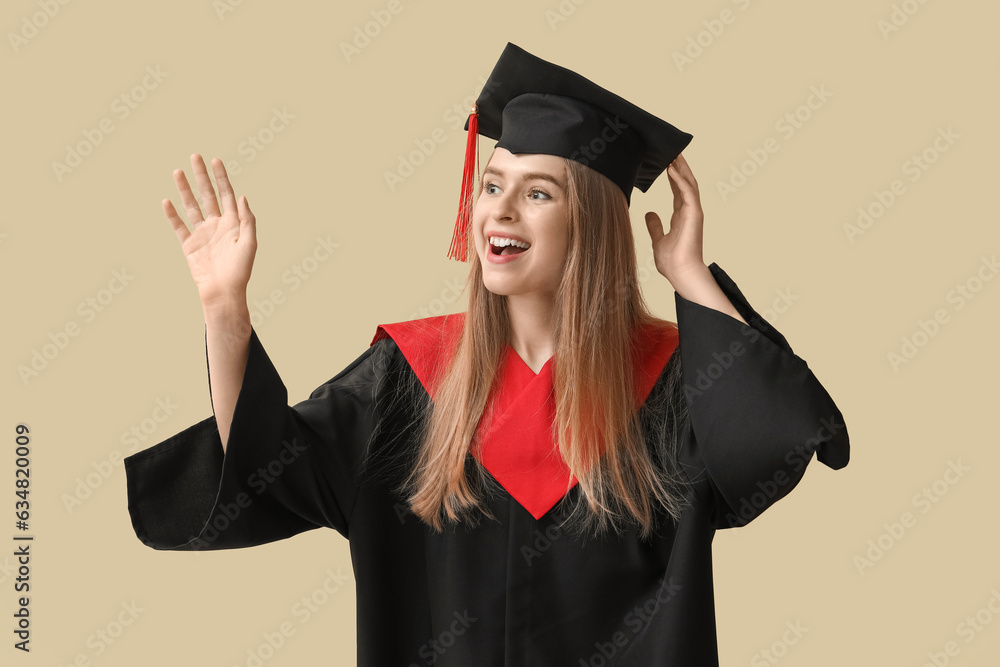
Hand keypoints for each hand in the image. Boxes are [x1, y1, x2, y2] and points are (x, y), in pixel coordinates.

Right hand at [163, 154, 256, 308]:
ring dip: (185, 189)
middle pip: (208, 195)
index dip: (221, 178)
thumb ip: (247, 220)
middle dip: (202, 176)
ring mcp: (202, 233)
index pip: (226, 194)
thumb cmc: (240, 271)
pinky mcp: (189, 244)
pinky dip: (172, 214)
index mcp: (233, 223)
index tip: (215, 160)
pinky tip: (167, 200)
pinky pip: (179, 226)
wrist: (223, 292)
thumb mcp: (250, 244)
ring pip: (192, 206)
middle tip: (195, 156)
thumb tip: (242, 196)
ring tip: (178, 171)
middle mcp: (216, 225)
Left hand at [644, 153, 706, 289]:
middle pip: (685, 182)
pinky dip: (680, 180)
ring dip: (682, 168)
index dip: (672, 177)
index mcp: (682, 215)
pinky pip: (688, 192)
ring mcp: (693, 211)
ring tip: (674, 153)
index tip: (666, 163)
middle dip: (679, 166)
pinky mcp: (694, 214)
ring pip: (689, 183)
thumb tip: (649, 213)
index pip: (678, 190)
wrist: (680, 273)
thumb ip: (655, 225)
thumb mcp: (658, 239)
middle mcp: (689, 211)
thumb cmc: (672, 261)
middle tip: (672, 150)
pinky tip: (671, 169)